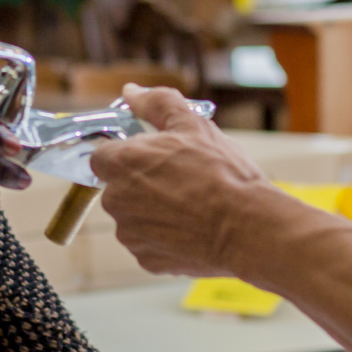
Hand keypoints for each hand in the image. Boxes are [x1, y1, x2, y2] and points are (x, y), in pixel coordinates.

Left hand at [88, 87, 272, 276]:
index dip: (127, 154)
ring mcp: (130, 234)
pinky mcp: (146, 260)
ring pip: (133, 217)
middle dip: (142, 183)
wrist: (248, 228)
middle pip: (118, 187)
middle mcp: (116, 200)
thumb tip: (131, 92)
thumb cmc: (223, 174)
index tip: (151, 157)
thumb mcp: (193, 124)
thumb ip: (155, 103)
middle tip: (179, 179)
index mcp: (122, 163)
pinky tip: (192, 229)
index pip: (102, 155)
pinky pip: (149, 243)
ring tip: (191, 206)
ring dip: (153, 211)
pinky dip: (165, 237)